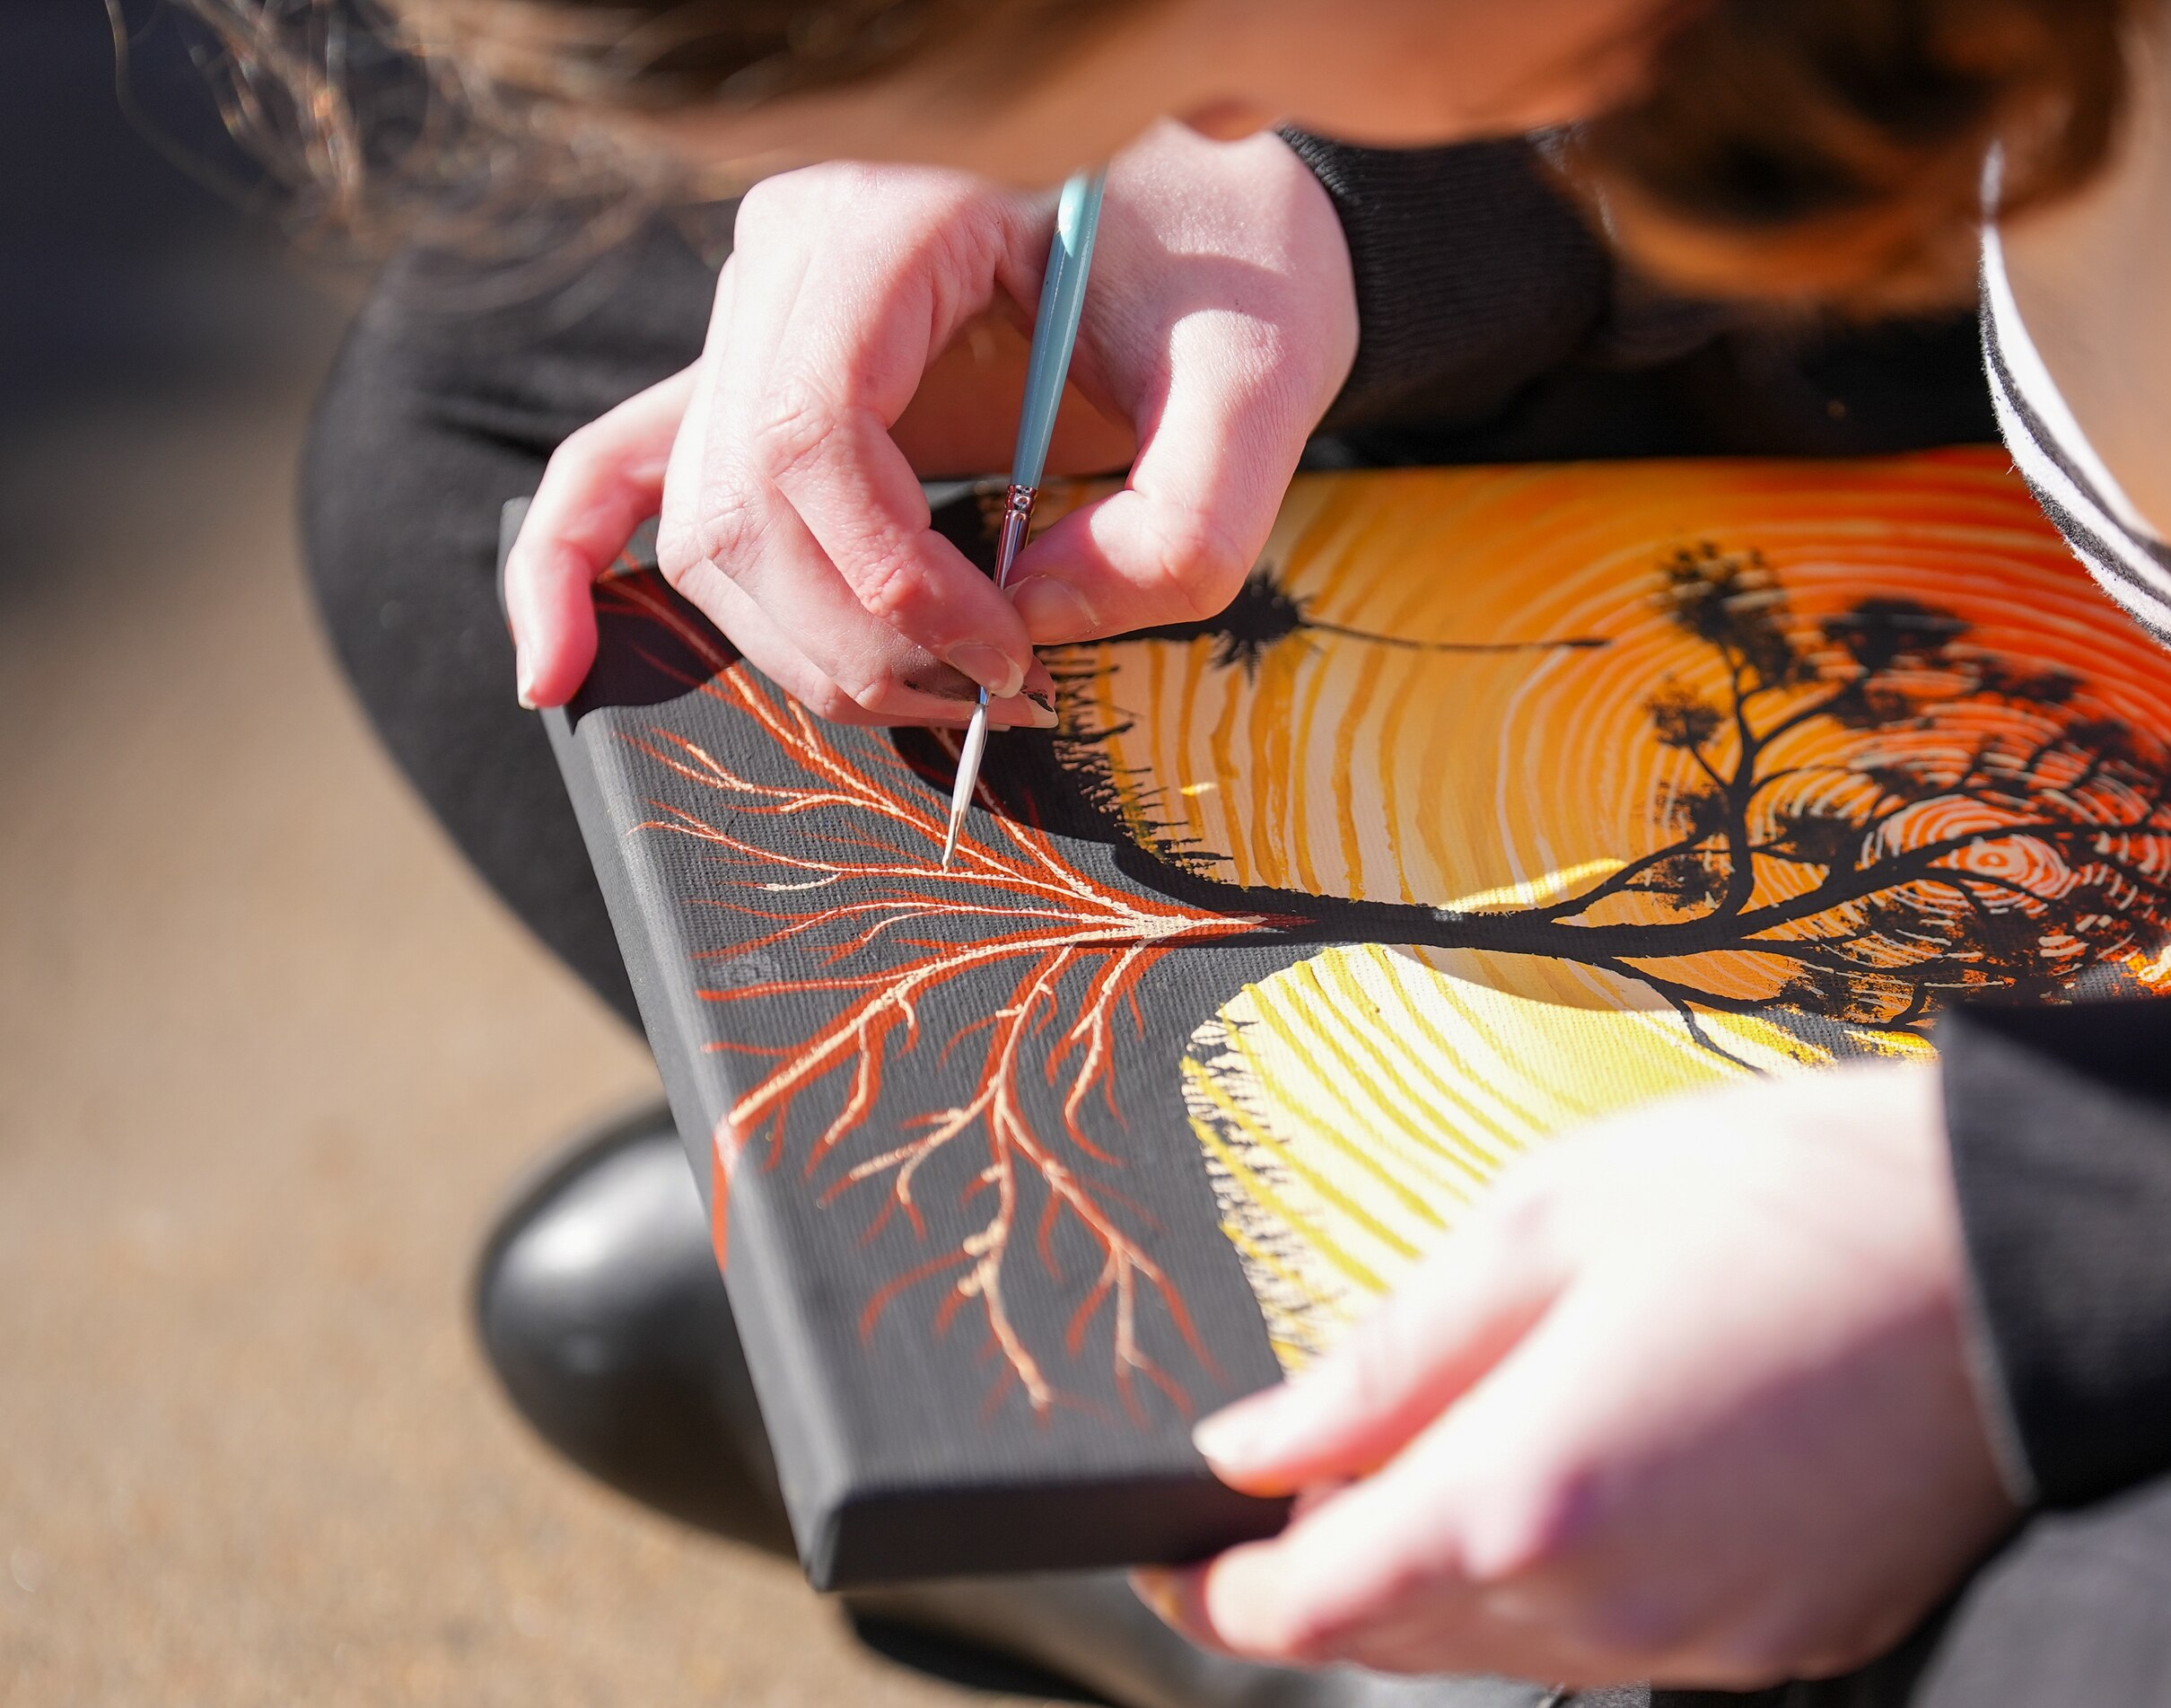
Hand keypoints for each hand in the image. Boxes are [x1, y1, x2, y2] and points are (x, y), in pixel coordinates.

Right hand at [505, 122, 1357, 727]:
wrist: (1221, 203)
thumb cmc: (1238, 263)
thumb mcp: (1262, 377)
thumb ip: (1186, 520)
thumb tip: (1039, 626)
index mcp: (895, 208)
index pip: (809, 432)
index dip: (891, 581)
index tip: (1012, 653)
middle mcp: (790, 250)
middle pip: (741, 497)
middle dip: (857, 637)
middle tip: (998, 691)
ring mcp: (760, 310)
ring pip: (704, 522)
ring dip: (804, 645)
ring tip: (951, 688)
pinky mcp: (764, 371)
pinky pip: (622, 467)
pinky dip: (582, 568)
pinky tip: (558, 668)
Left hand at [1143, 1062, 2021, 1689]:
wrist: (2034, 1248)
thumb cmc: (1800, 1197)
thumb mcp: (1553, 1219)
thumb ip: (1387, 1354)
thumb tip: (1254, 1442)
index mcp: (1524, 1492)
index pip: (1308, 1603)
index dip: (1217, 1589)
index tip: (1177, 1555)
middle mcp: (1609, 1604)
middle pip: (1398, 1640)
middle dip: (1323, 1582)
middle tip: (1288, 1499)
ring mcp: (1709, 1638)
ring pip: (1509, 1652)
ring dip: (1445, 1583)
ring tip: (1442, 1467)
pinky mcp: (1791, 1639)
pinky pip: (1628, 1644)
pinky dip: (1569, 1588)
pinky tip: (1590, 1487)